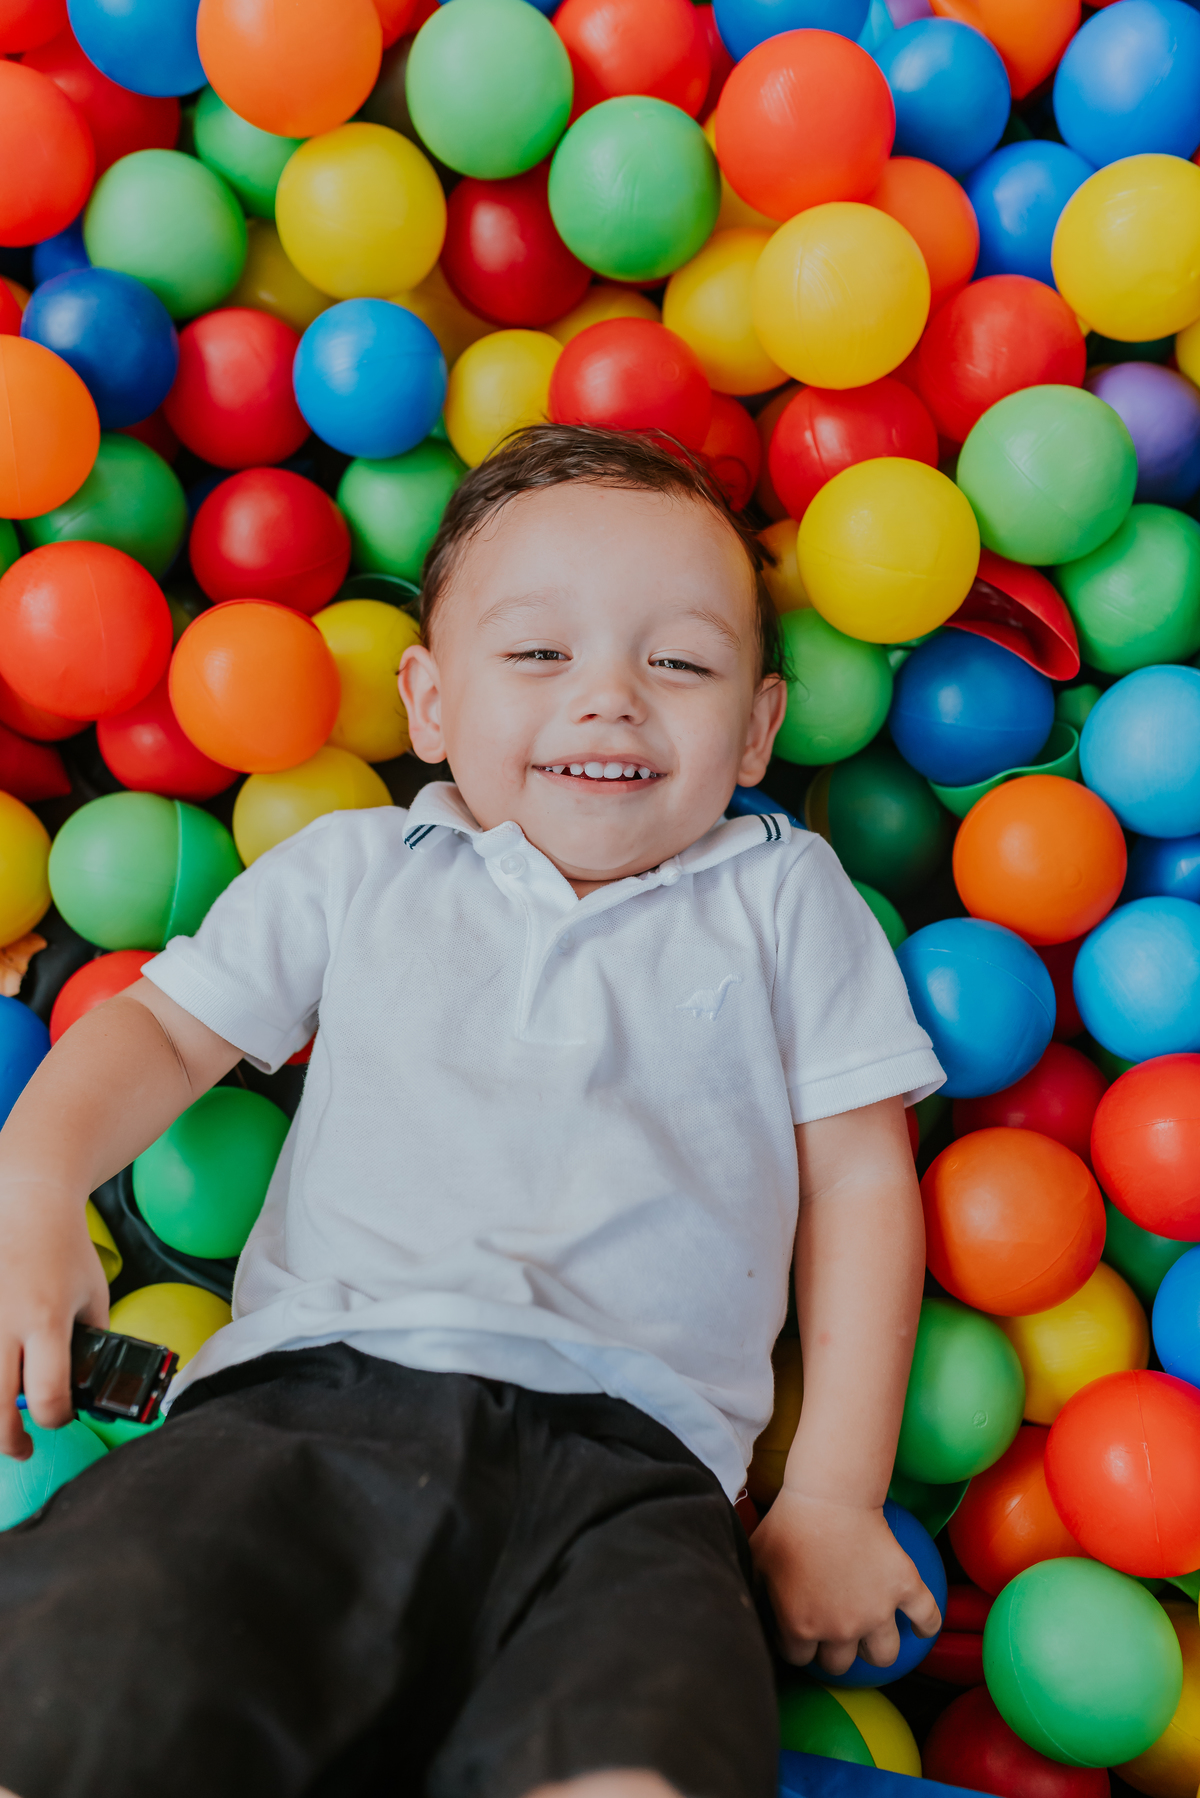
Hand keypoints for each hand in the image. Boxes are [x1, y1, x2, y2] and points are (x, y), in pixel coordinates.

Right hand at [0, 1179, 107, 1460]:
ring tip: (2, 1424)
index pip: (48, 1395)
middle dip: (9, 1441)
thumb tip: (87, 1386)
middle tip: (21, 1448)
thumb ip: (92, 1340)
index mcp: (46, 1319)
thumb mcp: (93, 1294)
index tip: (60, 1417)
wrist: (25, 1204)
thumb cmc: (65, 1251)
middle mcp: (4, 1323)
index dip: (56, 1420)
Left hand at [750, 1488, 941, 1675]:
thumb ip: (753, 1594)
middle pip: (840, 1664)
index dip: (799, 1646)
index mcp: (801, 1627)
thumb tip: (747, 1612)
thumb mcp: (756, 1560)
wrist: (828, 1494)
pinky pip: (927, 1618)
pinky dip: (927, 1625)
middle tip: (836, 1633)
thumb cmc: (786, 1522)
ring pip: (883, 1655)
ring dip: (878, 1650)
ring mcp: (876, 1612)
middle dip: (836, 1654)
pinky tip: (920, 1626)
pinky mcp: (904, 1589)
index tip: (802, 1633)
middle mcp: (840, 1629)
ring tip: (874, 1638)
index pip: (800, 1659)